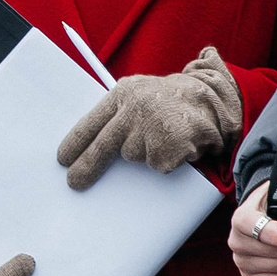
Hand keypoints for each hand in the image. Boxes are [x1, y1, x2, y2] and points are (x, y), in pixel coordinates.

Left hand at [57, 47, 243, 190]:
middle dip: (88, 166)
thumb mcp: (140, 96)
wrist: (214, 99)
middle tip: (74, 182)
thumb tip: (87, 150)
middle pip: (104, 145)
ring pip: (134, 156)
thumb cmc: (170, 102)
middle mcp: (135, 108)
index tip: (62, 160)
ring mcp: (153, 127)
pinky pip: (157, 165)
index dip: (75, 142)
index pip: (91, 122)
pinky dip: (166, 161)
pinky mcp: (169, 145)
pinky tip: (176, 145)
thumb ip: (119, 115)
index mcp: (124, 93)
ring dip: (145, 154)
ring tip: (162, 136)